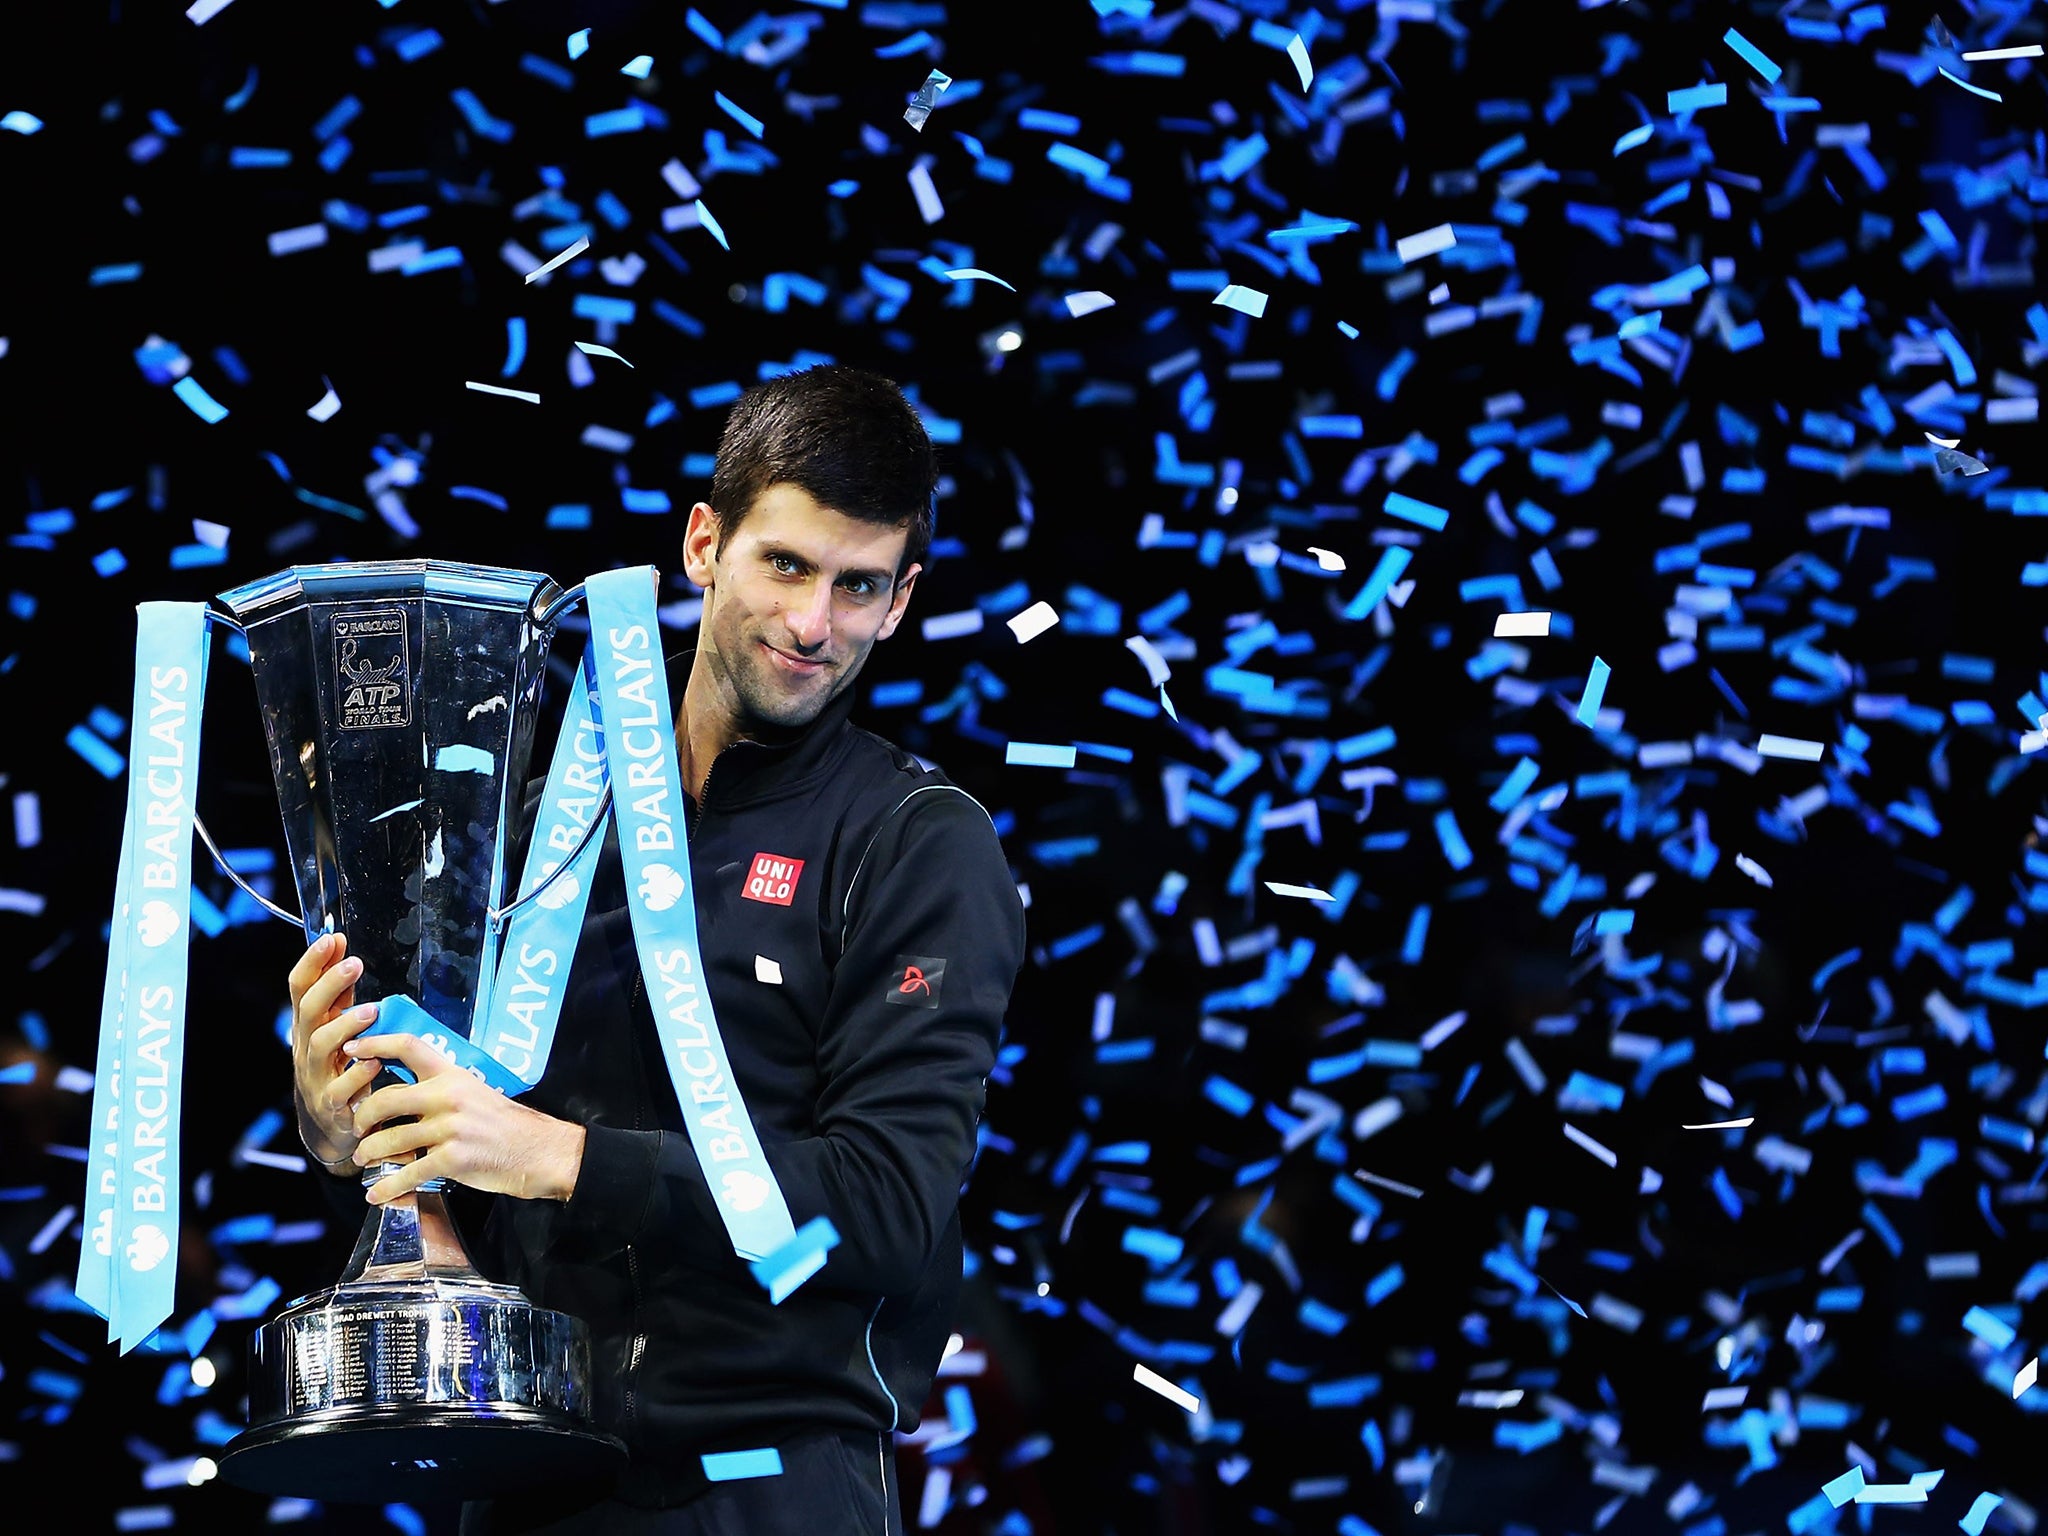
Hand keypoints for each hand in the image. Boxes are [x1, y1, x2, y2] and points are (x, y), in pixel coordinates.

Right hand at [288, 933, 384, 1168]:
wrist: (329, 1125)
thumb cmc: (336, 1066)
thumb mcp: (334, 1027)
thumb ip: (338, 992)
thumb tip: (338, 942)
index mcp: (307, 1027)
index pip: (300, 989)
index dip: (313, 963)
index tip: (332, 938)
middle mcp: (306, 1049)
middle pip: (308, 1012)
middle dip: (329, 985)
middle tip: (354, 964)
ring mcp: (316, 1077)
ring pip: (320, 1048)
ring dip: (345, 1026)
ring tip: (372, 1011)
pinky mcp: (333, 1106)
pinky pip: (341, 1090)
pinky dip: (358, 1075)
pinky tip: (375, 1062)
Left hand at [344, 1030, 584, 1205]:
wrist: (539, 1151)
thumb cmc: (505, 1124)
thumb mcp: (475, 1093)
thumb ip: (442, 1090)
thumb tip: (404, 1094)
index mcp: (453, 1075)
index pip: (409, 1046)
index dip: (376, 1044)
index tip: (352, 1048)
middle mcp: (449, 1096)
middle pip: (386, 1097)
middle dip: (362, 1115)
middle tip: (356, 1126)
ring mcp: (450, 1128)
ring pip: (390, 1139)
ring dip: (369, 1152)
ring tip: (363, 1158)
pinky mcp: (452, 1159)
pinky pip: (408, 1173)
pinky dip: (387, 1186)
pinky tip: (376, 1193)